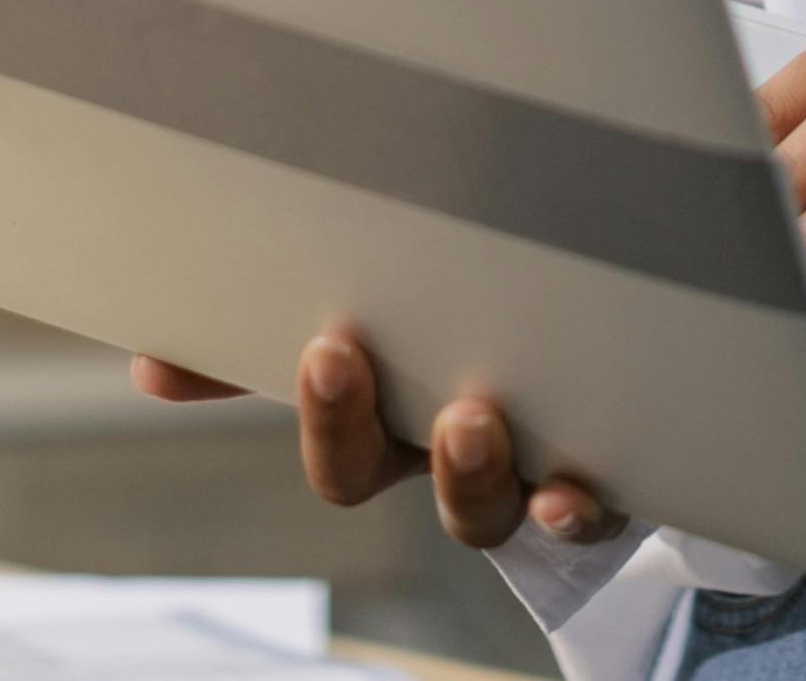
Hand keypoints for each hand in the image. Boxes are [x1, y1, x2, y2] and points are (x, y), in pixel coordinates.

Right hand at [128, 334, 626, 551]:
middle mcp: (441, 443)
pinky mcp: (607, 481)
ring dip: (459, 470)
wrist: (650, 353)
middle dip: (338, 422)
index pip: (299, 407)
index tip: (172, 357)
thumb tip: (154, 355)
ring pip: (473, 506)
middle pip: (363, 469)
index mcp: (385, 396)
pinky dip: (572, 510)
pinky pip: (589, 517)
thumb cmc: (503, 310)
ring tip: (464, 417)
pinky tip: (565, 492)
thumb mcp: (417, 289)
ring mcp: (522, 468)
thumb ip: (301, 309)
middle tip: (332, 355)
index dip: (231, 380)